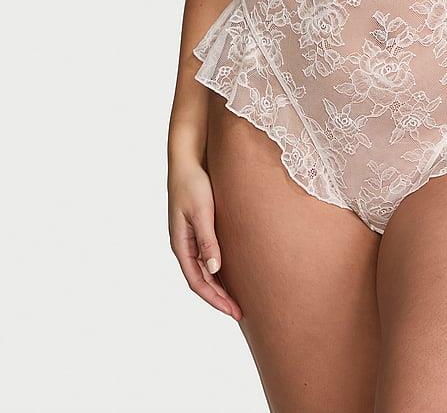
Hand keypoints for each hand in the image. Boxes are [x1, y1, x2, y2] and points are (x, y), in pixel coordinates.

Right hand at [168, 158, 242, 320]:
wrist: (188, 158)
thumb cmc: (193, 182)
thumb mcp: (202, 211)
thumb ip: (208, 239)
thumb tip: (215, 268)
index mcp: (181, 244)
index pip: (197, 281)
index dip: (215, 299)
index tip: (233, 312)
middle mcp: (183, 244)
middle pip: (201, 279)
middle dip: (219, 298)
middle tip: (241, 312)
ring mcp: (189, 237)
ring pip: (205, 269)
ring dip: (219, 285)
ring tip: (238, 298)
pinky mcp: (198, 227)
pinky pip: (208, 255)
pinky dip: (219, 268)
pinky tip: (232, 272)